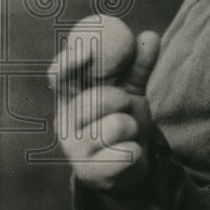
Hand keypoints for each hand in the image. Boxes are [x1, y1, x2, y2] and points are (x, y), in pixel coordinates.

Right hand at [49, 15, 159, 193]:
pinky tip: (128, 155)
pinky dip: (135, 150)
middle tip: (124, 104)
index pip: (60, 75)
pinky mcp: (91, 173)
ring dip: (132, 127)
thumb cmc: (124, 121)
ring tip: (126, 134)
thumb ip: (139, 66)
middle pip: (94, 100)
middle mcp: (65, 123)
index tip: (89, 50)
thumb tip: (149, 36)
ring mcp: (75, 150)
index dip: (71, 61)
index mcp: (69, 98)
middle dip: (119, 99)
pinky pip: (125, 153)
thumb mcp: (132, 92)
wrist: (132, 167)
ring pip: (115, 126)